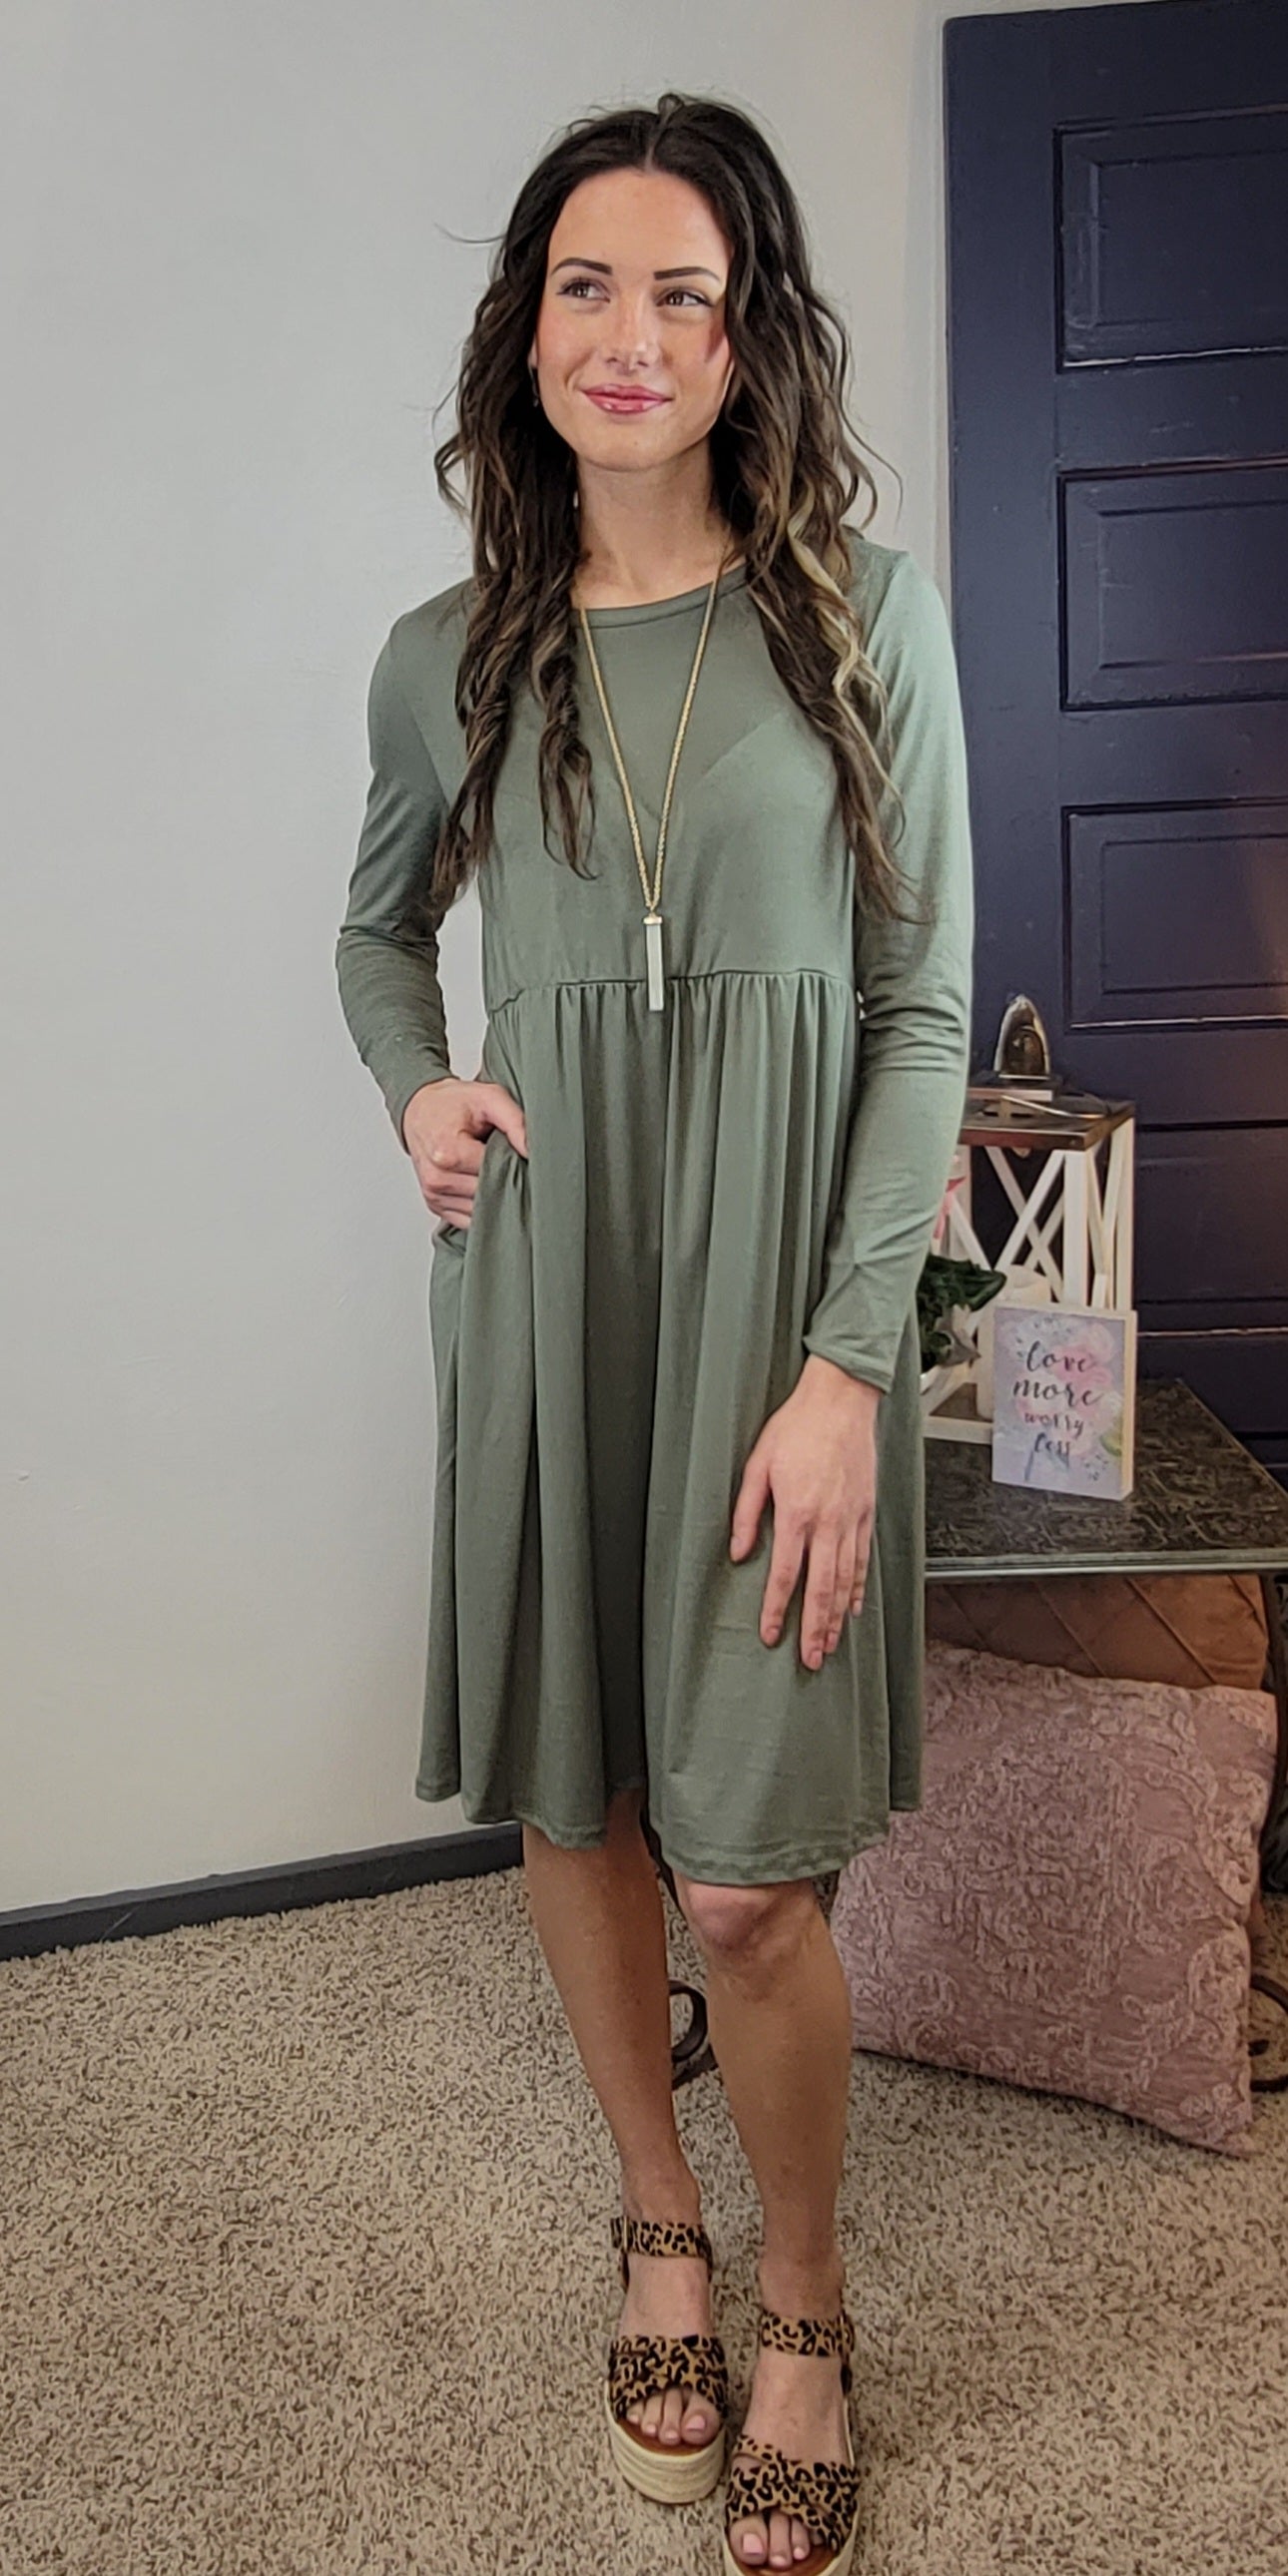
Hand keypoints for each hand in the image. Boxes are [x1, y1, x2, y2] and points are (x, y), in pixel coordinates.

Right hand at [401, 1073, 527, 1226]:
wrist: (419, 1109)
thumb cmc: (452, 1103)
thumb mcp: (489, 1097)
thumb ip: (515, 1122)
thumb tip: (533, 1151)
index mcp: (447, 1153)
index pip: (495, 1173)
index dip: (512, 1163)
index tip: (515, 1151)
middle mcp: (437, 1179)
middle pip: (489, 1194)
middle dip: (504, 1180)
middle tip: (507, 1159)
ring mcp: (434, 1195)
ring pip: (481, 1210)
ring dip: (493, 1194)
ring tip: (492, 1168)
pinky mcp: (435, 1205)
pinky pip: (468, 1218)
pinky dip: (480, 1205)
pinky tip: (482, 1183)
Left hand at [729, 1355, 880, 1667]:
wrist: (842, 1400)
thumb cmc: (796, 1427)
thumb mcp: (758, 1464)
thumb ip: (746, 1512)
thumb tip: (738, 1552)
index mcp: (797, 1512)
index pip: (785, 1574)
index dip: (775, 1609)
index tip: (770, 1635)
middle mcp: (829, 1522)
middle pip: (821, 1589)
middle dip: (814, 1629)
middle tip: (809, 1661)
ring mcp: (852, 1519)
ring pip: (845, 1581)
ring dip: (837, 1618)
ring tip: (830, 1646)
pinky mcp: (866, 1511)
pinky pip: (863, 1559)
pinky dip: (858, 1589)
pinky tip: (853, 1609)